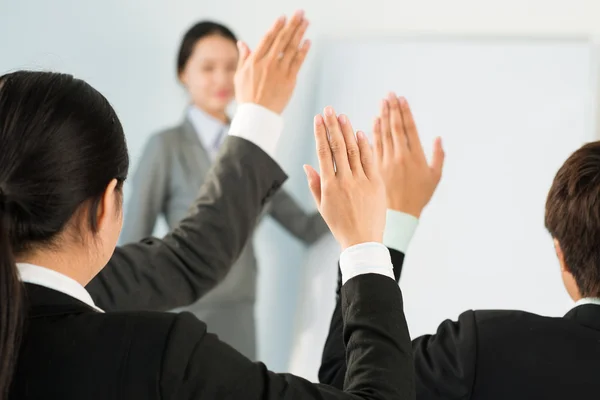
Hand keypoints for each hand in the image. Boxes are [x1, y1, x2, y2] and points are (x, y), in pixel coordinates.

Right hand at [234, 10, 310, 113]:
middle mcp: (268, 63)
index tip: (283, 17)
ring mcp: (280, 71)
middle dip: (292, 24)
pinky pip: (298, 62)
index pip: (267, 38)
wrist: (258, 115)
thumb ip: (244, 58)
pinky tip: (307, 41)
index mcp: (255, 60)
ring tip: (306, 22)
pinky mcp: (290, 80)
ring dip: (300, 33)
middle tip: (300, 13)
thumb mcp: (239, 76)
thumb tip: (242, 43)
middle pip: (282, 39)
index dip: (277, 26)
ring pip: (292, 48)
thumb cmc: (247, 97)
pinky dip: (303, 51)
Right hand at [304, 107, 385, 249]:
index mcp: (329, 185)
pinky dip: (365, 146)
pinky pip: (370, 161)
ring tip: (342, 116)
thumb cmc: (340, 225)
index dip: (320, 133)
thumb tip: (307, 165)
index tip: (318, 119)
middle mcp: (345, 180)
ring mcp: (361, 181)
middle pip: (337, 147)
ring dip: (348, 131)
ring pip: (353, 150)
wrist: (363, 240)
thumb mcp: (322, 207)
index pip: (323, 152)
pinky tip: (360, 133)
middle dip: (332, 126)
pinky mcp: (376, 184)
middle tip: (329, 109)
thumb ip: (314, 184)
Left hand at [373, 93, 444, 216]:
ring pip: (383, 135)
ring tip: (382, 103)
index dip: (405, 112)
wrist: (399, 216)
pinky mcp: (375, 168)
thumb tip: (438, 138)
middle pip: (395, 128)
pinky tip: (373, 122)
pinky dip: (373, 133)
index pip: (409, 129)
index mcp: (416, 157)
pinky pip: (373, 147)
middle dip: (392, 109)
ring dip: (382, 117)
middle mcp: (400, 157)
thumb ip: (438, 157)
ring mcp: (386, 162)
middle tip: (389, 94)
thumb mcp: (434, 178)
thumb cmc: (418, 197)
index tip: (401, 98)